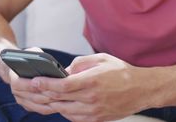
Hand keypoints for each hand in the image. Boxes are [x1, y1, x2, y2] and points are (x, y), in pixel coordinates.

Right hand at [7, 47, 60, 114]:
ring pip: (39, 105)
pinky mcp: (29, 106)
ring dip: (51, 102)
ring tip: (65, 98)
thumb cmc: (27, 58)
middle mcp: (16, 92)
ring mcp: (22, 101)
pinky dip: (52, 107)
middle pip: (33, 96)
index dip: (32, 84)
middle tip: (61, 93)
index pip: (19, 84)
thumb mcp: (31, 52)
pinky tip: (62, 102)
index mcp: (13, 78)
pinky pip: (41, 109)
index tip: (46, 83)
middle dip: (48, 95)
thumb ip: (36, 55)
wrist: (18, 68)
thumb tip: (47, 62)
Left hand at [34, 53, 150, 121]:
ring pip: (64, 111)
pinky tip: (63, 103)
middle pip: (59, 99)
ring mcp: (94, 111)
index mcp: (91, 81)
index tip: (34, 80)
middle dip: (44, 93)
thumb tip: (64, 71)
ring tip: (47, 95)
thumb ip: (79, 63)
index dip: (45, 84)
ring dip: (53, 103)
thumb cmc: (122, 72)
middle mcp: (91, 98)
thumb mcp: (101, 59)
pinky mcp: (96, 119)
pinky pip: (74, 118)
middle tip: (34, 88)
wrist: (142, 90)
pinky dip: (65, 111)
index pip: (62, 85)